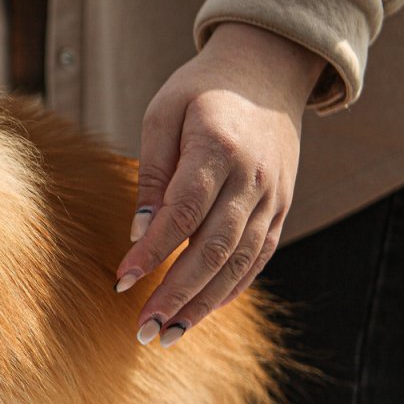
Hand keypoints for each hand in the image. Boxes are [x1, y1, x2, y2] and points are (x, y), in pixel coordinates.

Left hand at [115, 22, 325, 346]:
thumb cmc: (202, 90)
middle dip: (177, 294)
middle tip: (144, 329)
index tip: (122, 283)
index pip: (183, 213)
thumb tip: (140, 233)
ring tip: (168, 334)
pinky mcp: (282, 207)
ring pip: (239, 262)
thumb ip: (152, 172)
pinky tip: (201, 312)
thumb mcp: (164, 114)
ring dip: (203, 304)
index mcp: (219, 147)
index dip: (152, 252)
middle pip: (214, 248)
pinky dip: (231, 289)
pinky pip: (258, 258)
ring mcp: (274, 196)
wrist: (269, 68)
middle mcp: (253, 177)